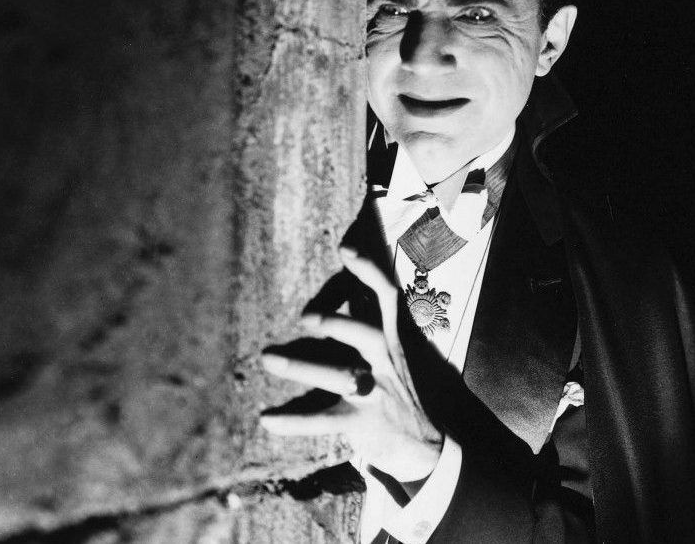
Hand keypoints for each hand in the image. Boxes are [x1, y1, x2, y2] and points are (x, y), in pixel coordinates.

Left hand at [260, 247, 443, 482]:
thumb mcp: (396, 355)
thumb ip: (374, 326)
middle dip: (337, 323)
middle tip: (305, 319)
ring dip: (301, 368)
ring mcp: (375, 394)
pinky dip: (294, 421)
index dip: (370, 271)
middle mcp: (387, 362)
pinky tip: (267, 420)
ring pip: (339, 377)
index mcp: (394, 341)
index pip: (388, 298)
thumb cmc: (403, 392)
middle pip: (366, 334)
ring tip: (268, 358)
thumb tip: (347, 291)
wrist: (428, 445)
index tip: (345, 248)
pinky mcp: (363, 423)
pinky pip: (325, 421)